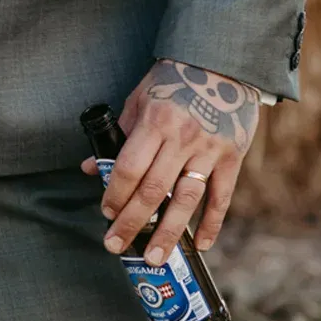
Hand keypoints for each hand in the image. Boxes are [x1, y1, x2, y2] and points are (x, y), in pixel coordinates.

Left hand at [84, 60, 258, 261]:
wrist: (221, 63)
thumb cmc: (173, 81)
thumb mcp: (139, 100)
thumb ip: (118, 136)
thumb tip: (87, 168)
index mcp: (155, 122)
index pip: (129, 168)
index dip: (115, 194)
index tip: (106, 213)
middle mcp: (182, 138)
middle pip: (154, 190)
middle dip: (132, 222)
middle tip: (116, 246)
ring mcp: (210, 149)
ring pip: (187, 199)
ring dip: (169, 232)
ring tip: (156, 258)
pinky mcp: (233, 157)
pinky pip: (222, 196)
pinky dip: (211, 223)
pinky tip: (200, 245)